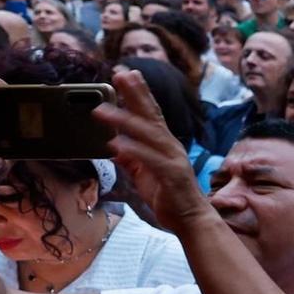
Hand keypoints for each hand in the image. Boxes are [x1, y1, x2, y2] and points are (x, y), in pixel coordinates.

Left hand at [95, 67, 212, 228]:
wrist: (191, 220)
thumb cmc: (169, 197)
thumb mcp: (144, 175)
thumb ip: (131, 160)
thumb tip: (115, 146)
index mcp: (164, 144)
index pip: (150, 113)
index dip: (138, 93)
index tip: (126, 73)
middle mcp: (171, 146)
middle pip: (151, 114)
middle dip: (135, 93)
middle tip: (120, 73)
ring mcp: (173, 159)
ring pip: (148, 134)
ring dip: (124, 120)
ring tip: (102, 110)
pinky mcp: (171, 175)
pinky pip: (149, 160)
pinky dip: (133, 150)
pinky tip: (116, 144)